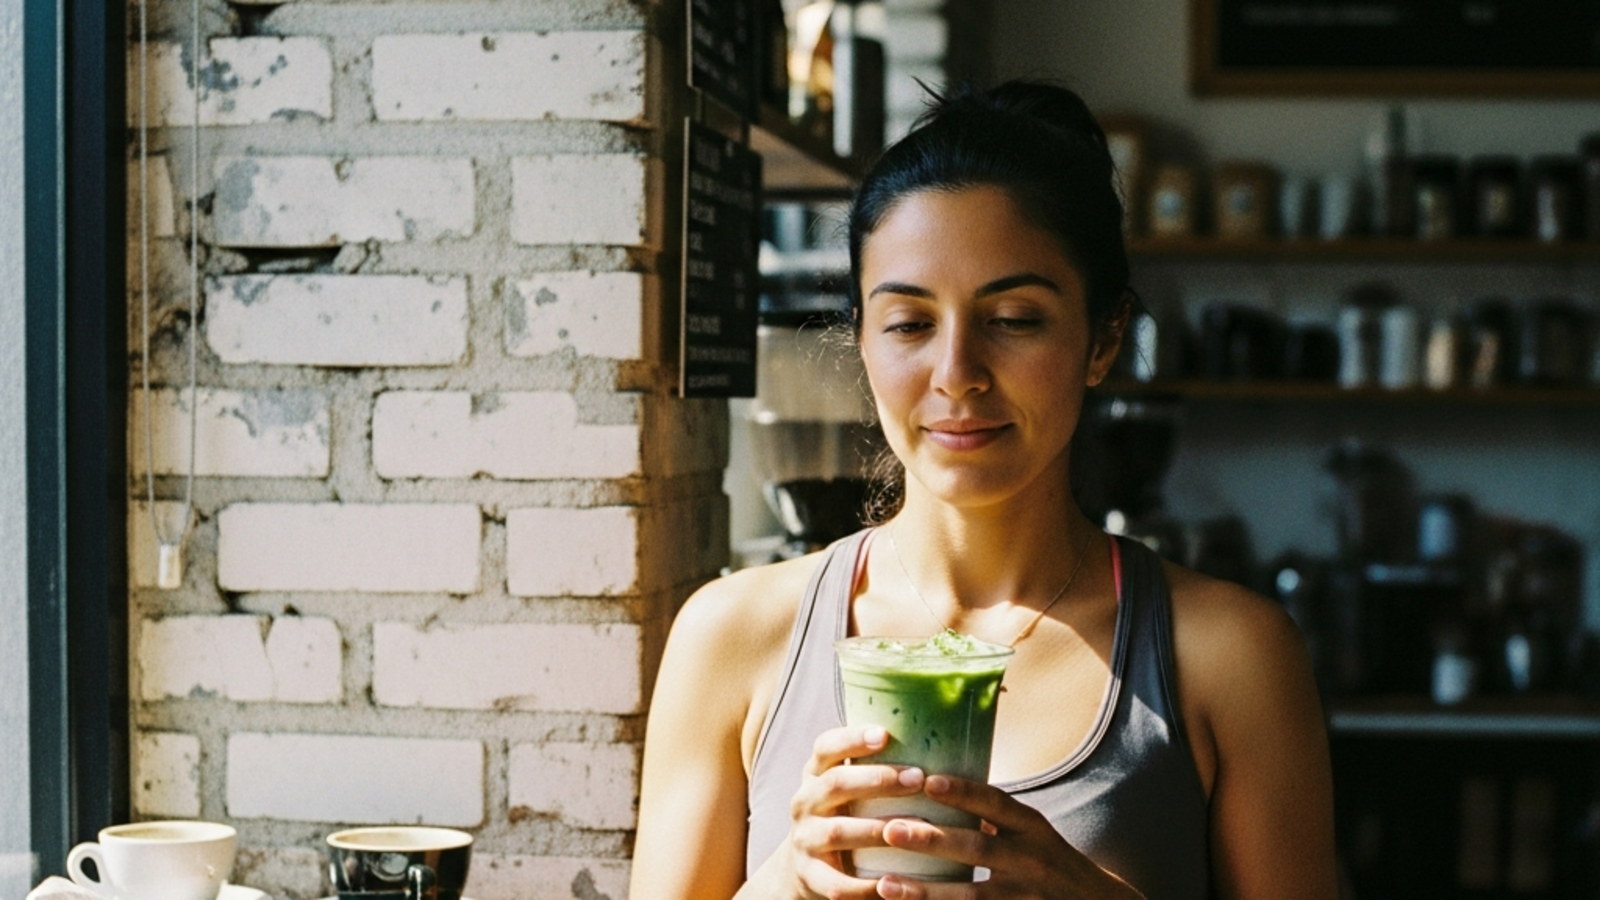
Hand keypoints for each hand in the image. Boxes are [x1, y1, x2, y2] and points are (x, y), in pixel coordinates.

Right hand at [746, 725, 927, 899]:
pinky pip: (838, 884)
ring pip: (838, 832)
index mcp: (816, 775)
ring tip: (918, 826)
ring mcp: (804, 840)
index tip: (885, 734)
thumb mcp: (849, 789)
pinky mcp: (810, 877)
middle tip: (918, 778)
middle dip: (878, 779)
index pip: (825, 747)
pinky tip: (897, 882)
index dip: (852, 739)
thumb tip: (943, 740)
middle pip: (835, 784)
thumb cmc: (846, 817)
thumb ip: (877, 768)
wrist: (804, 869)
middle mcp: (805, 803)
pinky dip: (867, 885)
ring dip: (878, 829)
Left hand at [871, 775, 1144, 899]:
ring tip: (886, 885)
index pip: (996, 802)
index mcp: (1032, 827)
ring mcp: (1027, 897)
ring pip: (973, 896)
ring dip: (927, 891)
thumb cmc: (1050, 863)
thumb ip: (994, 817)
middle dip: (932, 839)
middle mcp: (1033, 859)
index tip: (928, 780)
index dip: (963, 791)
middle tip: (890, 830)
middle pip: (978, 848)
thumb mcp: (1032, 833)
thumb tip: (934, 783)